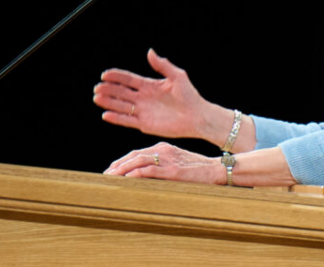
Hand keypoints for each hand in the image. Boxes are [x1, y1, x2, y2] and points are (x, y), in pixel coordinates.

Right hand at [94, 49, 209, 138]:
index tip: (104, 74)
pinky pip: (127, 121)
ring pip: (121, 106)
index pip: (128, 79)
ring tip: (97, 98)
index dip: (116, 76)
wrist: (197, 117)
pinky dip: (116, 118)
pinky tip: (106, 115)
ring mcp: (143, 111)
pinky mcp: (145, 124)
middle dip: (108, 89)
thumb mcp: (177, 76)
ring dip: (108, 102)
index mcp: (149, 85)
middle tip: (97, 88)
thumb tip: (149, 52)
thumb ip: (163, 65)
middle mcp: (143, 98)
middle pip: (121, 92)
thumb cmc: (190, 96)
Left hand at [103, 142, 223, 184]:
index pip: (137, 153)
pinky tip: (127, 177)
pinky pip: (151, 170)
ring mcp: (168, 160)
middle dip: (118, 165)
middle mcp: (163, 150)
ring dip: (123, 169)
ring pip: (139, 161)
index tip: (112, 168)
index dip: (122, 160)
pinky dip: (137, 173)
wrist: (217, 170)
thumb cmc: (198, 169)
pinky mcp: (173, 170)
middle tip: (105, 174)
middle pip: (134, 155)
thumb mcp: (177, 164)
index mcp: (163, 147)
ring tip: (111, 176)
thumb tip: (144, 177)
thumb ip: (161, 167)